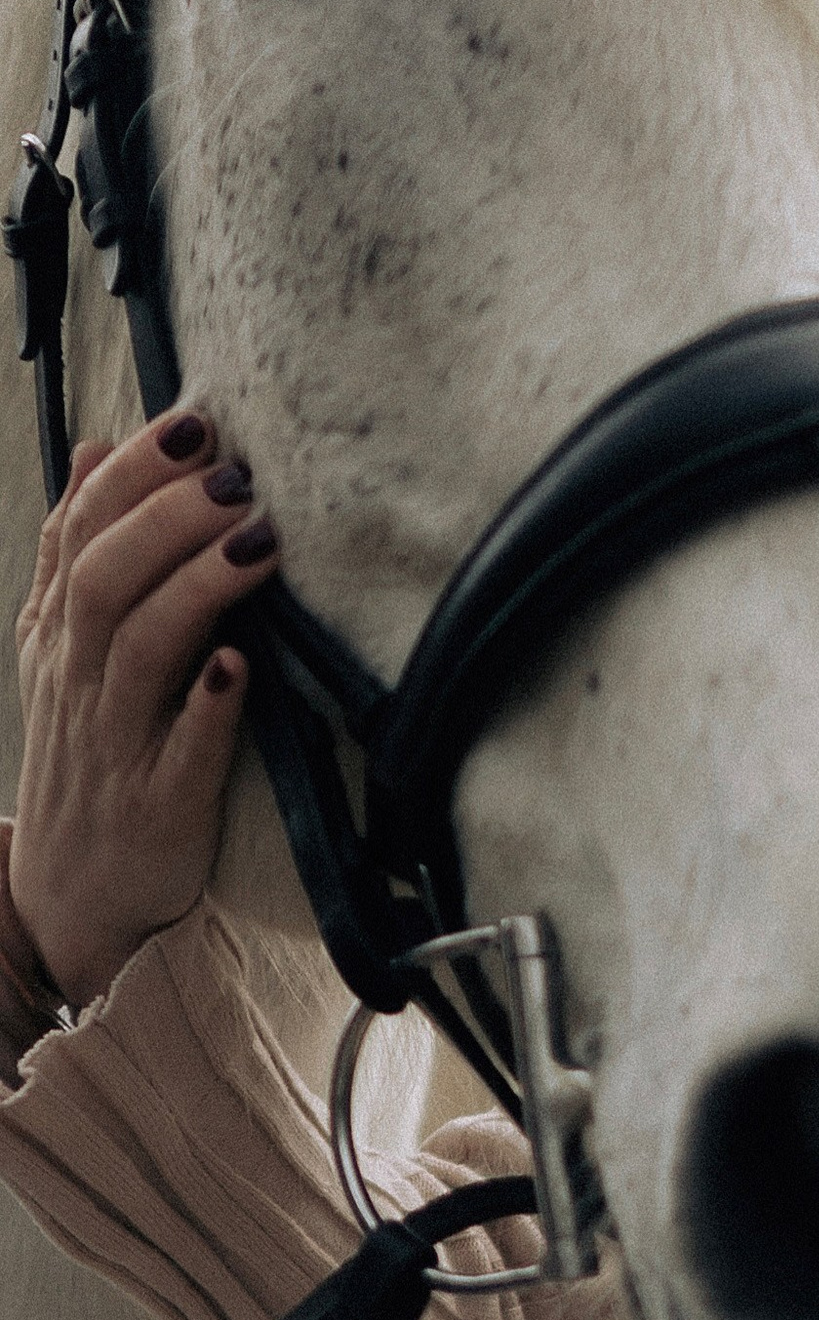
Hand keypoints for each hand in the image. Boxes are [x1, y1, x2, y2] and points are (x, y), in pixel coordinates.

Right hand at [11, 416, 277, 1006]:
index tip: (192, 421)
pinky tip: (242, 666)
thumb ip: (78, 552)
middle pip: (105, 582)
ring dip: (198, 589)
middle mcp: (79, 682)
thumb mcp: (64, 648)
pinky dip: (209, 707)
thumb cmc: (90, 751)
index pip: (78, 535)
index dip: (131, 476)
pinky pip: (182, 753)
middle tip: (237, 470)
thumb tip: (101, 445)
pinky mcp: (162, 808)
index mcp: (57, 635)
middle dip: (167, 518)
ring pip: (139, 652)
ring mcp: (117, 745)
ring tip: (260, 538)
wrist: (74, 898)